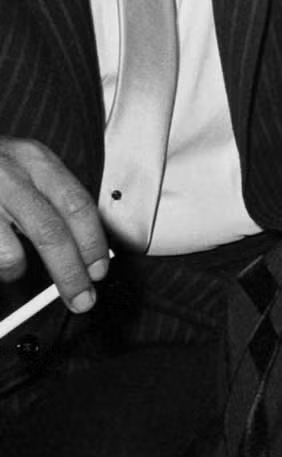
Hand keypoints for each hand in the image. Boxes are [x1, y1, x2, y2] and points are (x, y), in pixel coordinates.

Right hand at [0, 137, 109, 313]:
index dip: (92, 243)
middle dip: (69, 273)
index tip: (98, 270)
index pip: (77, 204)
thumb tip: (83, 250)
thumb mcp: (23, 168)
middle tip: (79, 297)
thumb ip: (50, 201)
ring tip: (12, 266)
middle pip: (50, 232)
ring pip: (9, 254)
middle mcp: (6, 174)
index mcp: (33, 159)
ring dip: (15, 270)